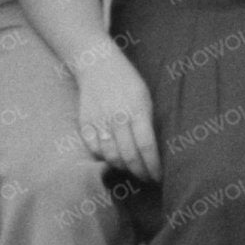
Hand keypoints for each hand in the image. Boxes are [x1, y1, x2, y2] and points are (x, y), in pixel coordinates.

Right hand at [71, 50, 159, 180]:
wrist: (98, 66)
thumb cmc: (128, 82)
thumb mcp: (146, 98)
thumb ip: (148, 123)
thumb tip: (152, 151)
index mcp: (138, 111)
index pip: (147, 147)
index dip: (153, 167)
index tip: (159, 177)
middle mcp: (118, 118)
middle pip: (129, 156)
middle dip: (140, 172)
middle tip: (146, 178)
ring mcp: (100, 121)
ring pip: (111, 156)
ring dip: (123, 167)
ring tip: (131, 169)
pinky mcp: (85, 124)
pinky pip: (95, 150)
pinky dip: (104, 158)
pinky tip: (113, 158)